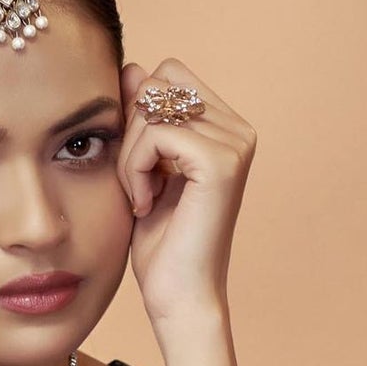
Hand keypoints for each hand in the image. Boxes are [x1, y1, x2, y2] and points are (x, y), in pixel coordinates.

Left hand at [117, 55, 254, 332]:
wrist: (178, 298)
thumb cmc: (161, 245)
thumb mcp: (141, 168)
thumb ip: (140, 119)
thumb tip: (132, 67)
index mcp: (224, 127)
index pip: (166, 76)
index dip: (136, 115)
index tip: (136, 169)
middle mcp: (237, 129)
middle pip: (159, 82)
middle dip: (131, 131)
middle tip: (135, 182)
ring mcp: (234, 143)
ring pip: (152, 106)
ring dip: (130, 155)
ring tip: (140, 197)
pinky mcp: (221, 161)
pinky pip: (155, 132)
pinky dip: (135, 168)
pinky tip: (144, 203)